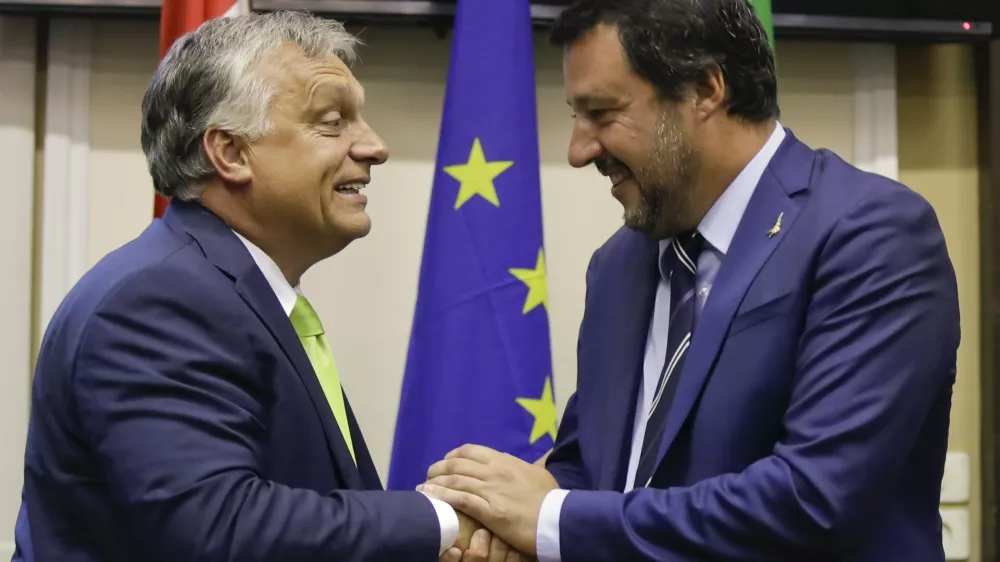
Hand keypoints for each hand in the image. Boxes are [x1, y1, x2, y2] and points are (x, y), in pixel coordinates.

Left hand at [420, 444, 558, 554]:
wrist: (558, 519)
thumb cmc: (550, 499)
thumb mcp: (540, 475)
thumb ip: (529, 466)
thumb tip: (530, 460)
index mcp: (505, 461)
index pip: (472, 451)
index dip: (454, 455)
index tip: (446, 460)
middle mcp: (495, 472)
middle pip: (457, 464)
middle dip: (439, 468)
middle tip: (430, 474)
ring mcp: (491, 490)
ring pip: (455, 480)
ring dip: (435, 482)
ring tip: (423, 487)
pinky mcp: (490, 511)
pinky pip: (460, 500)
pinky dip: (441, 496)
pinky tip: (430, 496)